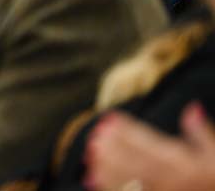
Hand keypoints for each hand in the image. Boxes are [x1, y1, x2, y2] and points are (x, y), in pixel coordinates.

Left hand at [85, 103, 214, 190]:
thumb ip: (200, 132)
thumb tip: (193, 106)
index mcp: (183, 163)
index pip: (150, 142)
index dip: (128, 128)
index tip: (111, 118)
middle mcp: (170, 180)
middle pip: (136, 161)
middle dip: (113, 147)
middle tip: (95, 135)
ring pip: (129, 180)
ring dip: (107, 167)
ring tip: (89, 153)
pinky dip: (110, 187)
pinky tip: (93, 179)